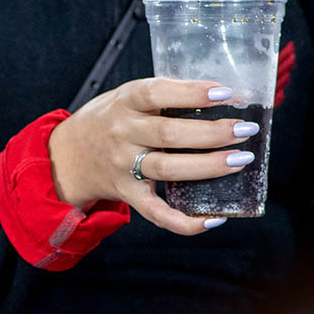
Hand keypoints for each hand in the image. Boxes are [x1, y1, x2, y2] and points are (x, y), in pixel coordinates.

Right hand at [47, 78, 259, 235]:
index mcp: (124, 102)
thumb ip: (163, 95)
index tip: (225, 92)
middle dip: (213, 132)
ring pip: (169, 169)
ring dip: (209, 166)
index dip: (191, 92)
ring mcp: (123, 166)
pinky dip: (185, 221)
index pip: (157, 93)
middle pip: (170, 134)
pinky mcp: (127, 193)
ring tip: (241, 160)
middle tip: (245, 129)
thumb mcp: (125, 96)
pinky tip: (214, 218)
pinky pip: (156, 213)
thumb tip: (222, 95)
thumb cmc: (109, 119)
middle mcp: (121, 134)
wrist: (68, 155)